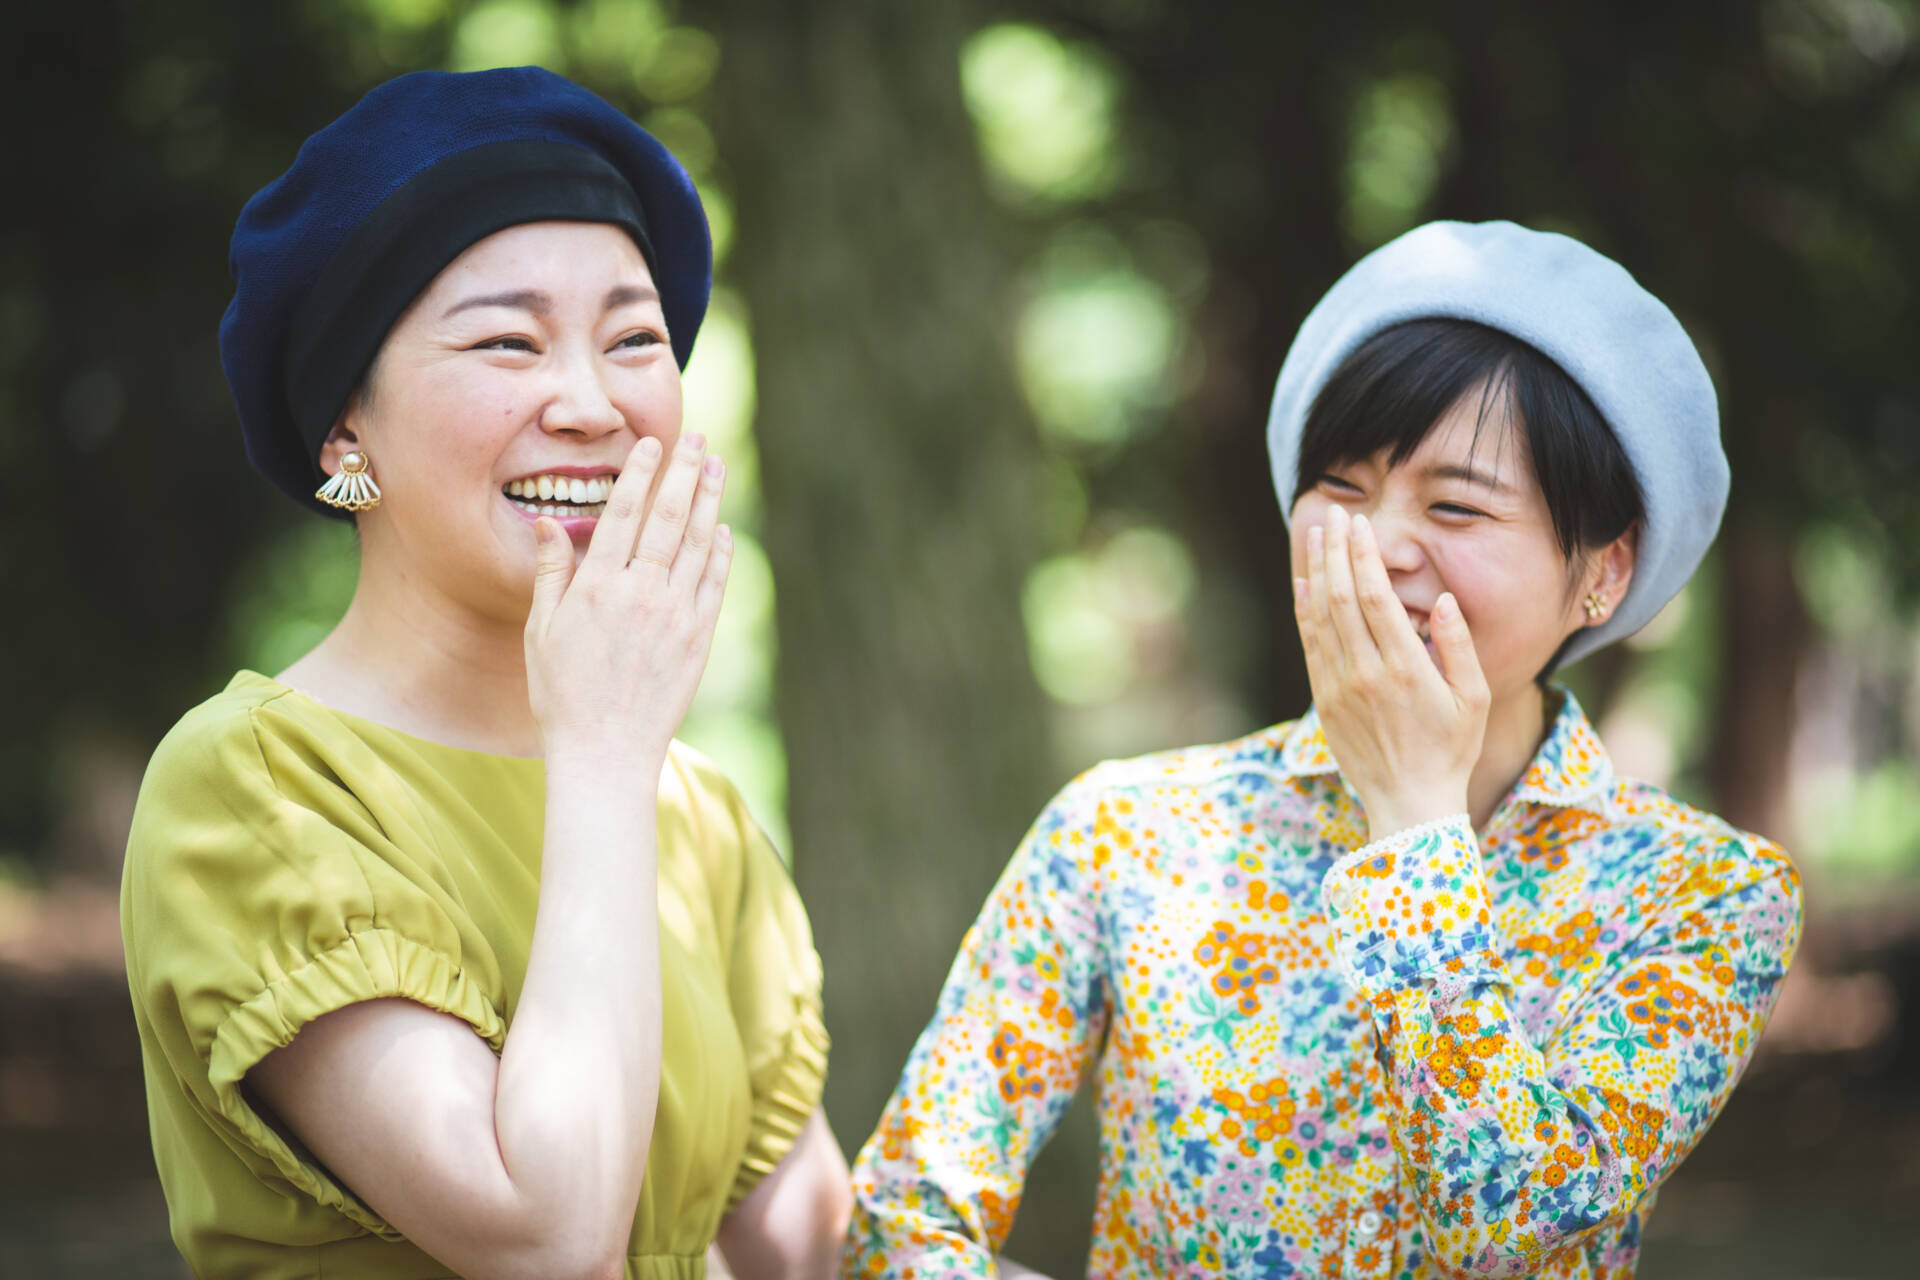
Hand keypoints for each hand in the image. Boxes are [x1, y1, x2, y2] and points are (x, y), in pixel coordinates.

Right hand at [525, 431, 731, 764]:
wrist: (605, 753)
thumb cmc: (562, 694)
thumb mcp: (541, 632)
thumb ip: (550, 573)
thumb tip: (550, 522)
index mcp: (597, 587)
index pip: (623, 515)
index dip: (639, 475)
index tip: (651, 444)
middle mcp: (640, 594)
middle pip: (667, 518)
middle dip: (683, 473)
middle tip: (698, 439)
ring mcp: (674, 616)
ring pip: (697, 544)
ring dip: (709, 501)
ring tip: (717, 467)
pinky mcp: (698, 640)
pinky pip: (714, 584)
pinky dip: (721, 553)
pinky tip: (724, 529)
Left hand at [1292, 504, 1487, 839]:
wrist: (1409, 804)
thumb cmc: (1451, 751)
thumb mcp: (1473, 700)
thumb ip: (1459, 647)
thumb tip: (1444, 600)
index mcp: (1406, 668)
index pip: (1375, 596)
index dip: (1363, 555)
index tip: (1360, 525)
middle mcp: (1366, 673)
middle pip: (1341, 597)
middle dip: (1336, 551)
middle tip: (1334, 515)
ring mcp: (1339, 687)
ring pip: (1320, 616)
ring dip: (1316, 571)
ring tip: (1316, 535)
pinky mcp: (1325, 700)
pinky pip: (1311, 644)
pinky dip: (1305, 609)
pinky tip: (1304, 582)